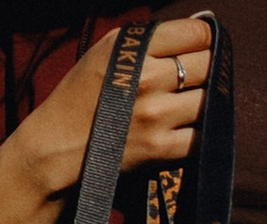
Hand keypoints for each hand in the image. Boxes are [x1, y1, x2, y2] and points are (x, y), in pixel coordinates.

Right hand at [9, 16, 213, 199]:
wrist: (57, 147)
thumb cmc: (83, 97)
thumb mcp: (108, 51)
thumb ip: (149, 40)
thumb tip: (198, 31)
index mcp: (134, 47)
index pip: (196, 34)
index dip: (205, 40)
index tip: (201, 49)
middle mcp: (147, 78)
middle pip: (208, 65)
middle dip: (207, 71)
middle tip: (194, 81)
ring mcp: (155, 115)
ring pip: (209, 100)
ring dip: (205, 104)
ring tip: (188, 106)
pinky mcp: (160, 149)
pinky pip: (201, 137)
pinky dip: (201, 135)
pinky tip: (187, 131)